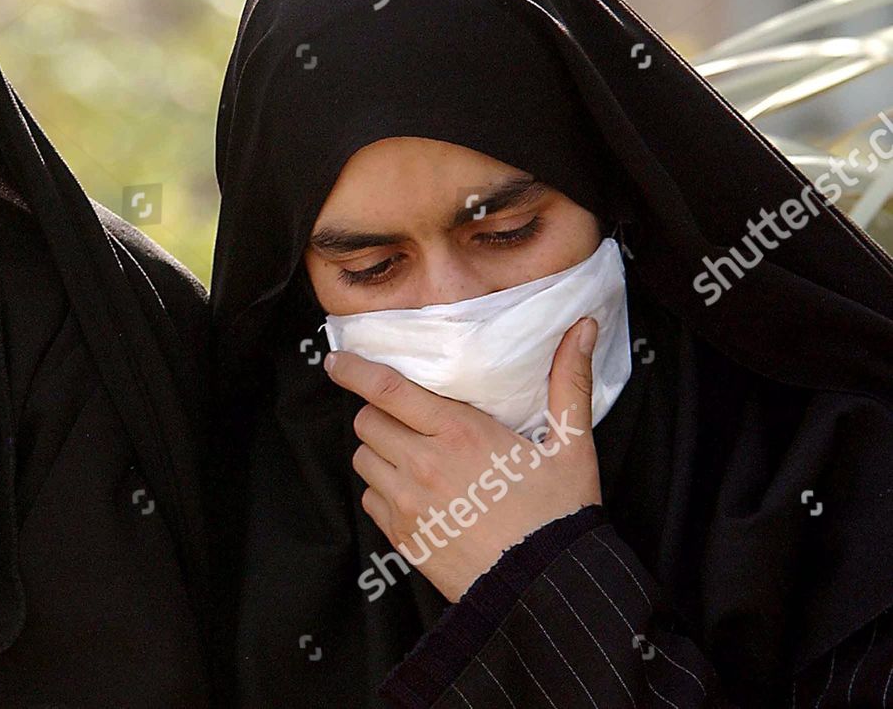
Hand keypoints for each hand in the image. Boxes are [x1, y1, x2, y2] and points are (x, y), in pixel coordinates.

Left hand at [325, 316, 601, 601]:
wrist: (545, 591)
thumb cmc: (560, 515)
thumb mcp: (572, 446)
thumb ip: (569, 383)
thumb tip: (582, 328)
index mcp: (460, 434)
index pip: (387, 389)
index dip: (354, 370)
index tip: (337, 360)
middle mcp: (424, 465)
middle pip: (368, 420)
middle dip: (380, 412)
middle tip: (408, 417)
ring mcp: (408, 504)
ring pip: (363, 458)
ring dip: (379, 450)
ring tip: (414, 454)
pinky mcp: (402, 536)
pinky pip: (370, 498)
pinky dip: (382, 488)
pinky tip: (416, 491)